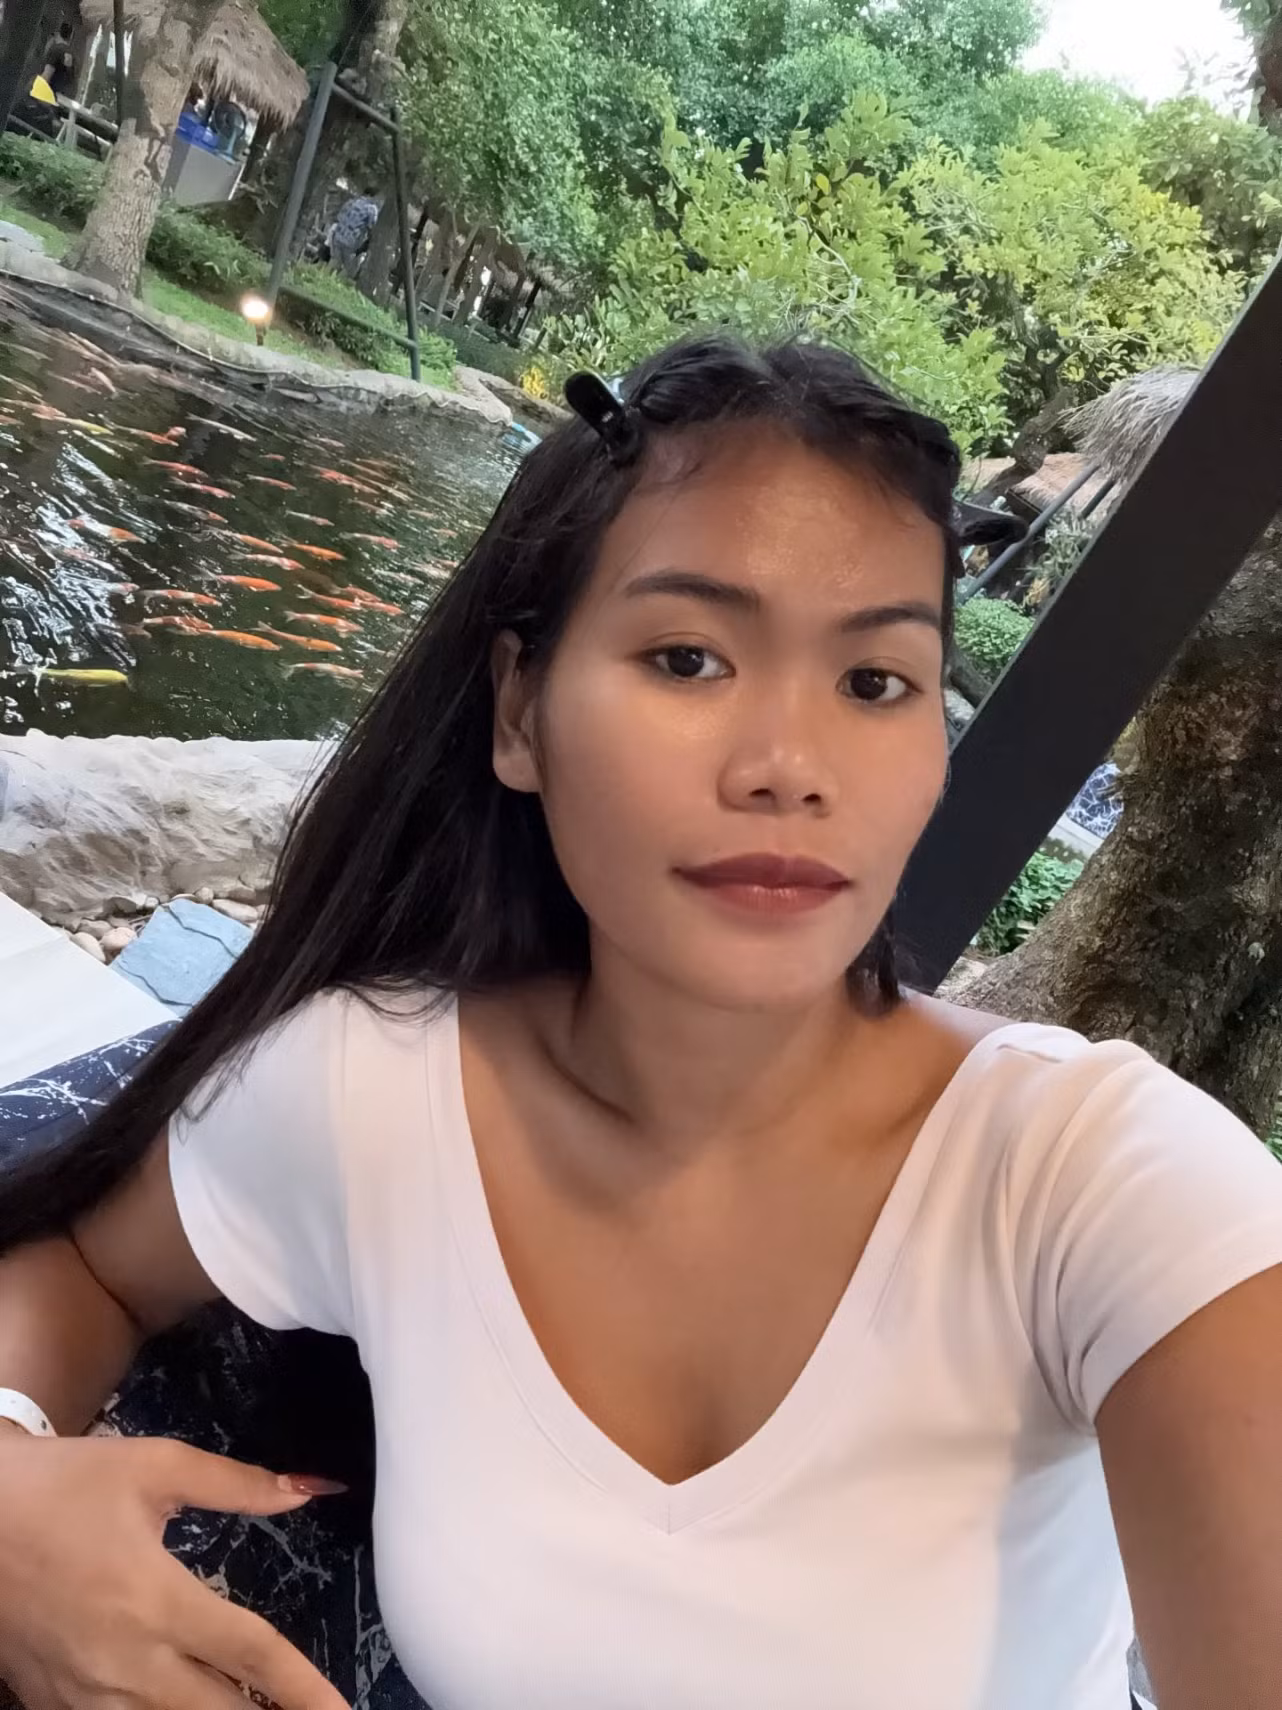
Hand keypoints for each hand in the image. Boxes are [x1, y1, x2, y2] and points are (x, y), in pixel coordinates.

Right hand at [0, 1432, 349, 1707]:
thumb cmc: (65, 1485)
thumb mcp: (154, 1467)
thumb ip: (238, 1485)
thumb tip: (312, 1488)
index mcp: (158, 1601)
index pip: (253, 1656)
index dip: (306, 1690)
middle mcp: (127, 1664)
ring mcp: (88, 1698)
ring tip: (261, 1708)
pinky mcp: (57, 1708)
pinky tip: (193, 1705)